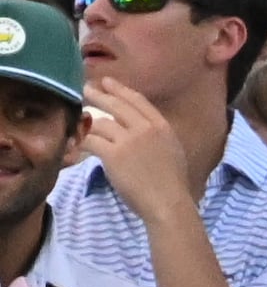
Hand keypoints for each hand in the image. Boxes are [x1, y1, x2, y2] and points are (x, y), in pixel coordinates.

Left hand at [71, 75, 193, 224]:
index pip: (138, 101)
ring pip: (100, 123)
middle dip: (98, 95)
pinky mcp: (113, 154)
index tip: (107, 82)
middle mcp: (146, 129)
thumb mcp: (172, 152)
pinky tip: (73, 142)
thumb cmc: (172, 185)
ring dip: (86, 122)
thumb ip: (156, 137)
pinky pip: (90, 141)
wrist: (168, 204)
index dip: (120, 90)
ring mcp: (129, 141)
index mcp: (162, 128)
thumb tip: (137, 128)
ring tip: (77, 121)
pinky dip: (80, 141)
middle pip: (117, 105)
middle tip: (84, 89)